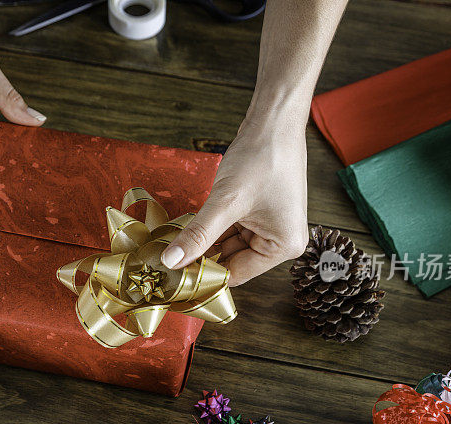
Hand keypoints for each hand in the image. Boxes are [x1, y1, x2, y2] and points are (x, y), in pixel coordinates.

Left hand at [160, 117, 308, 285]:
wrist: (274, 121)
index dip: (203, 274)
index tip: (172, 275)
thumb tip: (171, 261)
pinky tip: (189, 226)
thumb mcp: (225, 202)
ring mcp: (271, 226)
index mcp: (283, 246)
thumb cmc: (262, 157)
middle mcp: (281, 241)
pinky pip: (230, 228)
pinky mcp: (259, 213)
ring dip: (203, 240)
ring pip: (227, 244)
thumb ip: (198, 234)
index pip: (235, 274)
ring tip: (173, 241)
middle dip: (201, 256)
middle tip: (166, 258)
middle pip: (231, 260)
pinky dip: (210, 227)